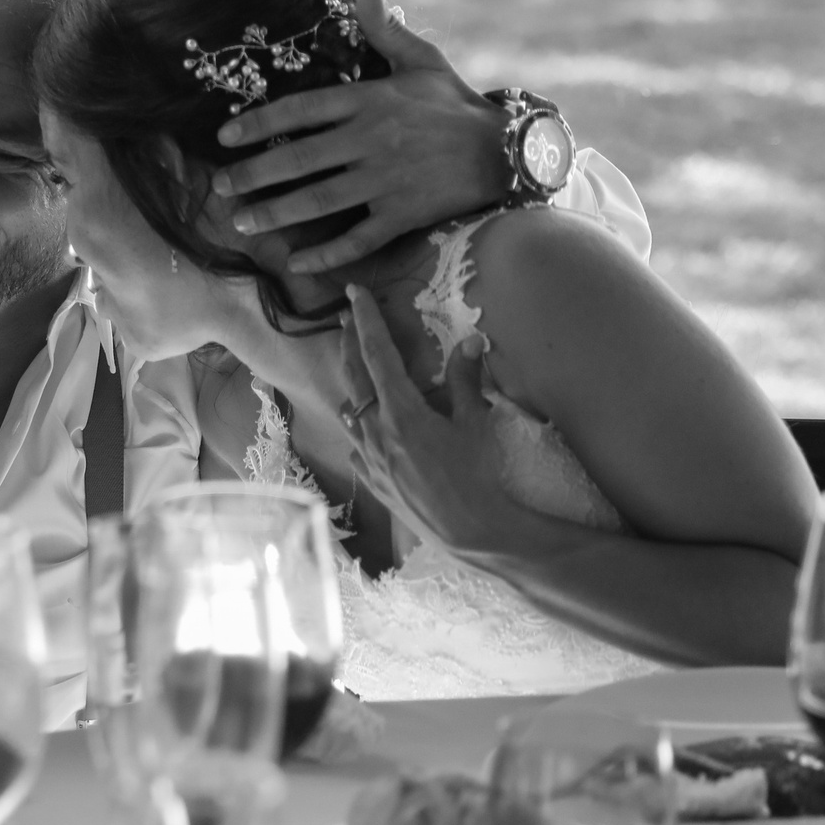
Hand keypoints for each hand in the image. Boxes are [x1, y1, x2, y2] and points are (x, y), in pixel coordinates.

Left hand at [211, 0, 507, 273]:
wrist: (507, 149)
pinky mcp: (404, 214)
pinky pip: (359, 240)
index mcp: (370, 100)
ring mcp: (387, 181)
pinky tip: (296, 264)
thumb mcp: (421, 58)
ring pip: (320, 201)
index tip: (224, 137)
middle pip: (300, 160)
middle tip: (220, 187)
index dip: (258, 123)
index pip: (301, 110)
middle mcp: (372, 140)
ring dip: (276, 214)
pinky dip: (327, 255)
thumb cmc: (455, 103)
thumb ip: (384, 26)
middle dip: (253, 175)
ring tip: (242, 222)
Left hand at [339, 285, 516, 563]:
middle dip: (350, 343)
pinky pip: (358, 448)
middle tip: (345, 318)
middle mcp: (377, 432)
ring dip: (353, 387)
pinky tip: (368, 431)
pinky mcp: (372, 482)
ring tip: (355, 370)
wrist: (471, 530)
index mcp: (402, 411)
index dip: (366, 320)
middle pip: (354, 376)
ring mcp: (370, 459)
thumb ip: (467, 379)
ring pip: (351, 413)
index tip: (354, 293)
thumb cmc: (479, 473)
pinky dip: (361, 431)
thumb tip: (472, 340)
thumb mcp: (476, 422)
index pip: (377, 353)